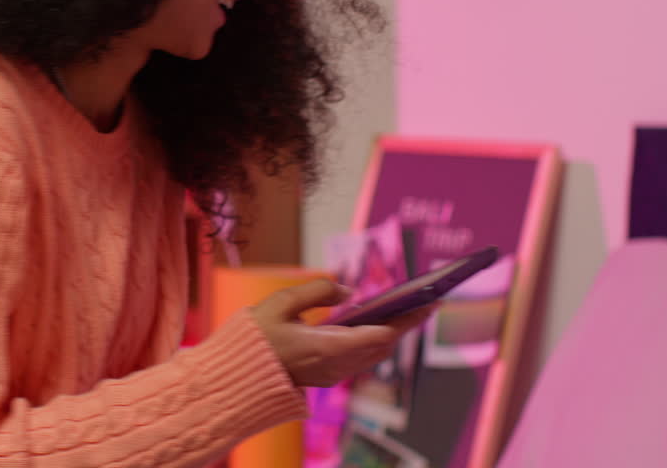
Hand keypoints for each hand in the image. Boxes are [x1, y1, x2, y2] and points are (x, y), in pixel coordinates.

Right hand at [249, 278, 436, 387]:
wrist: (238, 373)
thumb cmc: (255, 337)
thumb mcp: (281, 302)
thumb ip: (318, 291)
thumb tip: (349, 291)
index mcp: (328, 348)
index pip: (380, 334)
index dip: (407, 319)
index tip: (428, 302)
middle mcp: (336, 366)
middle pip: (382, 345)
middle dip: (407, 323)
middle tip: (428, 301)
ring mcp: (332, 374)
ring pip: (374, 354)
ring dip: (393, 332)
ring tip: (410, 310)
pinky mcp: (327, 375)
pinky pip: (361, 358)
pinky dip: (376, 340)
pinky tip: (380, 324)